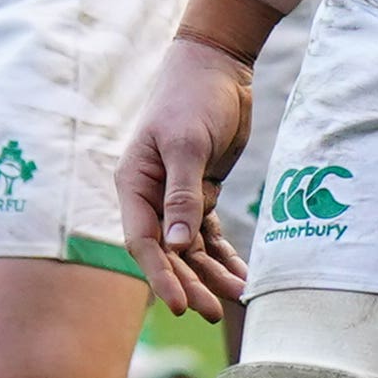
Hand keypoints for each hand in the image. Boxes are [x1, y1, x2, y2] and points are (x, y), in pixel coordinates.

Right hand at [116, 41, 258, 322]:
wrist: (218, 65)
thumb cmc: (192, 97)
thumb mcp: (186, 144)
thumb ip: (183, 195)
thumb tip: (176, 247)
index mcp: (135, 184)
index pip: (144, 242)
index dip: (160, 276)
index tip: (179, 306)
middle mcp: (151, 196)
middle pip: (168, 252)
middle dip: (189, 282)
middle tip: (215, 311)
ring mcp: (177, 197)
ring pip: (190, 248)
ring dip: (211, 273)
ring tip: (236, 296)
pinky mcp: (202, 193)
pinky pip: (209, 234)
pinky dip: (224, 254)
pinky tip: (242, 276)